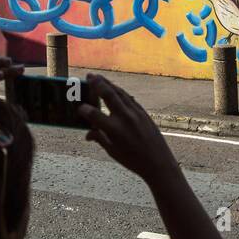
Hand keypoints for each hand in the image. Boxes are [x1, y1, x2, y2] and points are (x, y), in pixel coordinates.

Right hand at [78, 74, 180, 188]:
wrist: (158, 162)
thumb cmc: (134, 161)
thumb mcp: (113, 152)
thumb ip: (99, 138)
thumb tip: (88, 134)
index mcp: (114, 130)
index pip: (94, 114)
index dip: (84, 110)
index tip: (79, 108)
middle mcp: (124, 118)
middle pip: (108, 94)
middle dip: (97, 84)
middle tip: (89, 76)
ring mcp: (135, 113)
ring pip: (119, 93)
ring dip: (108, 83)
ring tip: (99, 78)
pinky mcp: (143, 112)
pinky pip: (128, 98)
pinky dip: (119, 92)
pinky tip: (114, 89)